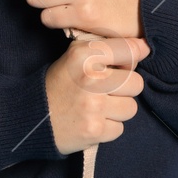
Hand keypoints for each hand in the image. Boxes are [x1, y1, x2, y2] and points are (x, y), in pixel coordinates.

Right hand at [44, 35, 149, 153]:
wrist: (32, 117)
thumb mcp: (76, 56)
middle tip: (107, 91)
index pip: (129, 51)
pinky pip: (119, 129)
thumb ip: (107, 48)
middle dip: (124, 89)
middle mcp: (90, 79)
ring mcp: (93, 106)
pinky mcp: (94, 130)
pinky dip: (108, 128)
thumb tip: (145, 47)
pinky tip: (93, 121)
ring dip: (118, 110)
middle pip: (136, 83)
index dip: (131, 59)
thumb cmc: (60, 84)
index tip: (124, 64)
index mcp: (84, 55)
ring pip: (131, 108)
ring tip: (99, 107)